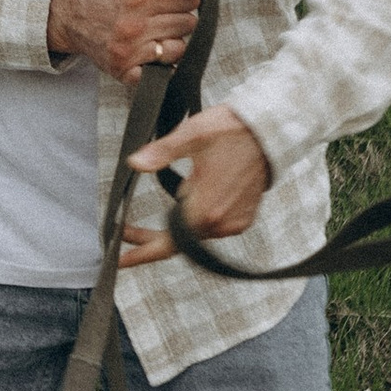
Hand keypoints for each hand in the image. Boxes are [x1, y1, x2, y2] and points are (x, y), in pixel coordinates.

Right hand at [47, 0, 201, 82]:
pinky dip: (161, 64)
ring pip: (179, 48)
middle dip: (179, 17)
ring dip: (172, 40)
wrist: (72, 17)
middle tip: (162, 15)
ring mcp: (128, 50)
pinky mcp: (124, 70)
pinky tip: (150, 53)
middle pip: (188, 23)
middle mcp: (133, 24)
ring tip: (156, 32)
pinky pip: (163, 71)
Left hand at [119, 104, 270, 264]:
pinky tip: (180, 210)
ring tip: (140, 227)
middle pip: (178, 241)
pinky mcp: (243, 218)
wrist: (270, 131)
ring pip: (193, 235)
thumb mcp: (191, 135)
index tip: (120, 260)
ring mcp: (234, 222)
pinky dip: (192, 223)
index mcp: (206, 209)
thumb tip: (134, 164)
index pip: (168, 243)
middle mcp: (222, 223)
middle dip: (149, 238)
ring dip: (170, 228)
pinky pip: (210, 228)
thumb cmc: (231, 130)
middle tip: (123, 233)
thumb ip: (161, 152)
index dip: (143, 252)